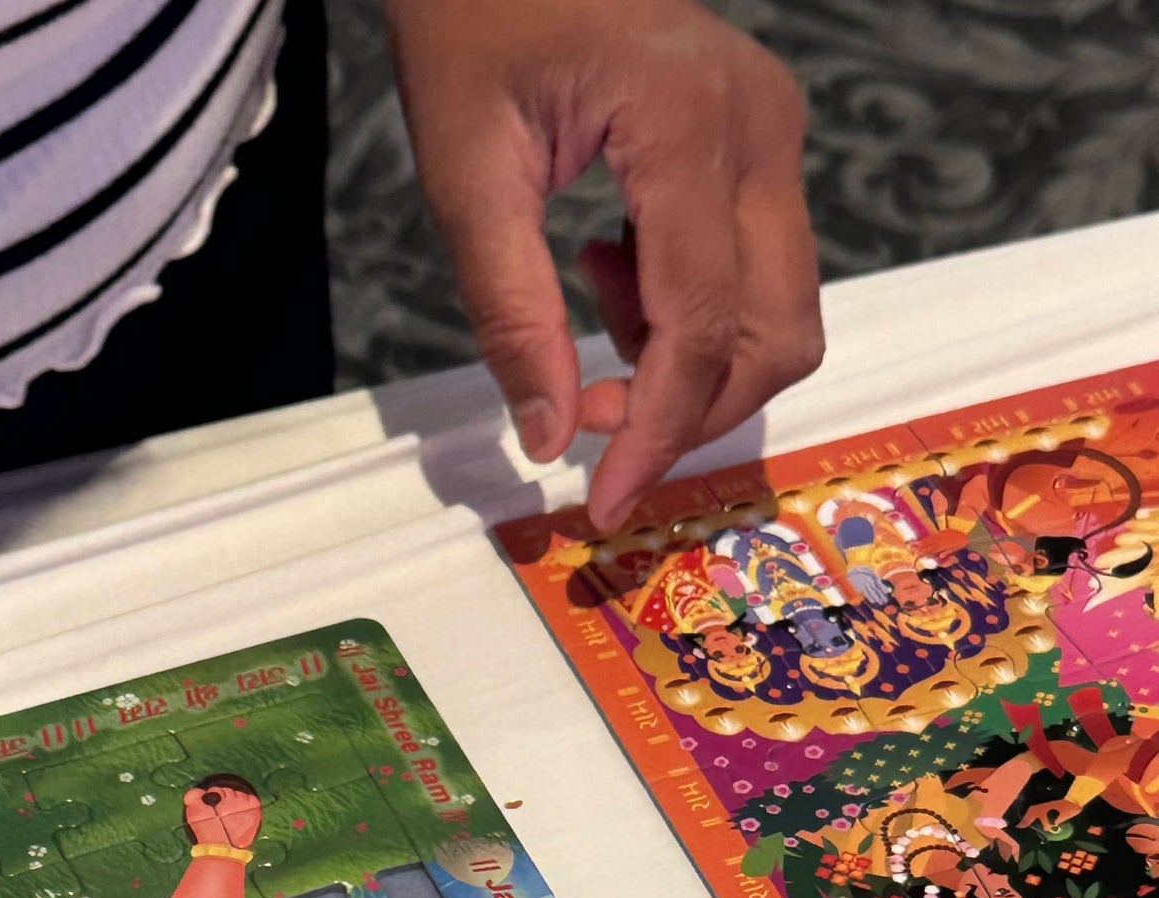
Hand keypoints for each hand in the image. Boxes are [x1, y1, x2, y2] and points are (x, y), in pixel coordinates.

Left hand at [384, 0, 822, 528]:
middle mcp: (761, 127)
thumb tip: (550, 440)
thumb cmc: (473, 27)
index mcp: (691, 122)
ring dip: (691, 366)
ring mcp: (773, 132)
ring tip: (588, 320)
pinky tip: (607, 272)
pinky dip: (690, 315)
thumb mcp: (466, 176)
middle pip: (775, 333)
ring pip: (779, 312)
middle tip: (584, 420)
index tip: (606, 503)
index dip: (657, 433)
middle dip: (687, 411)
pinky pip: (756, 271)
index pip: (703, 326)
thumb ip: (511, 313)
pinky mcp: (761, 143)